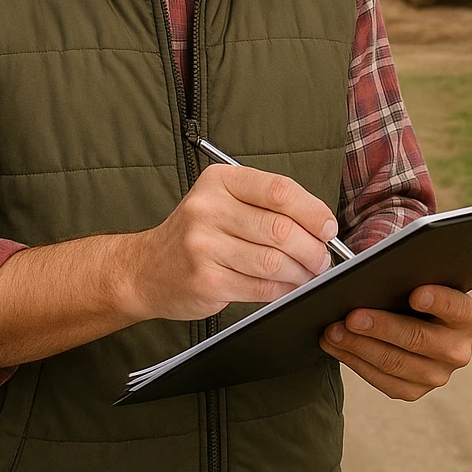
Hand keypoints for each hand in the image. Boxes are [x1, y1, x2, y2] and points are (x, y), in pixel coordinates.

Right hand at [124, 164, 337, 321]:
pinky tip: (289, 287)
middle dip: (312, 248)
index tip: (327, 227)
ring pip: (274, 261)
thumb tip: (320, 225)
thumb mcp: (223, 201)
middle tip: (322, 258)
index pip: (279, 190)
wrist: (144, 269)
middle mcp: (208, 209)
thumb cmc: (196, 233)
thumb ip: (266, 205)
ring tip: (309, 274)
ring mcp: (204, 246)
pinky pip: (260, 286)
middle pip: (280, 229)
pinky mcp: (206, 281)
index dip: (312, 210)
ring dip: (301, 272)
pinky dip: (283, 290)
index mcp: (220, 181)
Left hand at [319, 285, 471, 400]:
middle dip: (381, 327)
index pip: (457, 307)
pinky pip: (382, 380)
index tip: (415, 294)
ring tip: (333, 331)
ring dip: (359, 346)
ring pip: (394, 363)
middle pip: (418, 339)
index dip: (438, 302)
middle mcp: (458, 350)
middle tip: (351, 316)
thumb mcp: (423, 277)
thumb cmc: (417, 288)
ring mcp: (437, 375)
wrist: (419, 319)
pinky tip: (335, 345)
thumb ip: (412, 274)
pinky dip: (355, 361)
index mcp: (469, 316)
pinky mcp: (414, 391)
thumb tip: (379, 272)